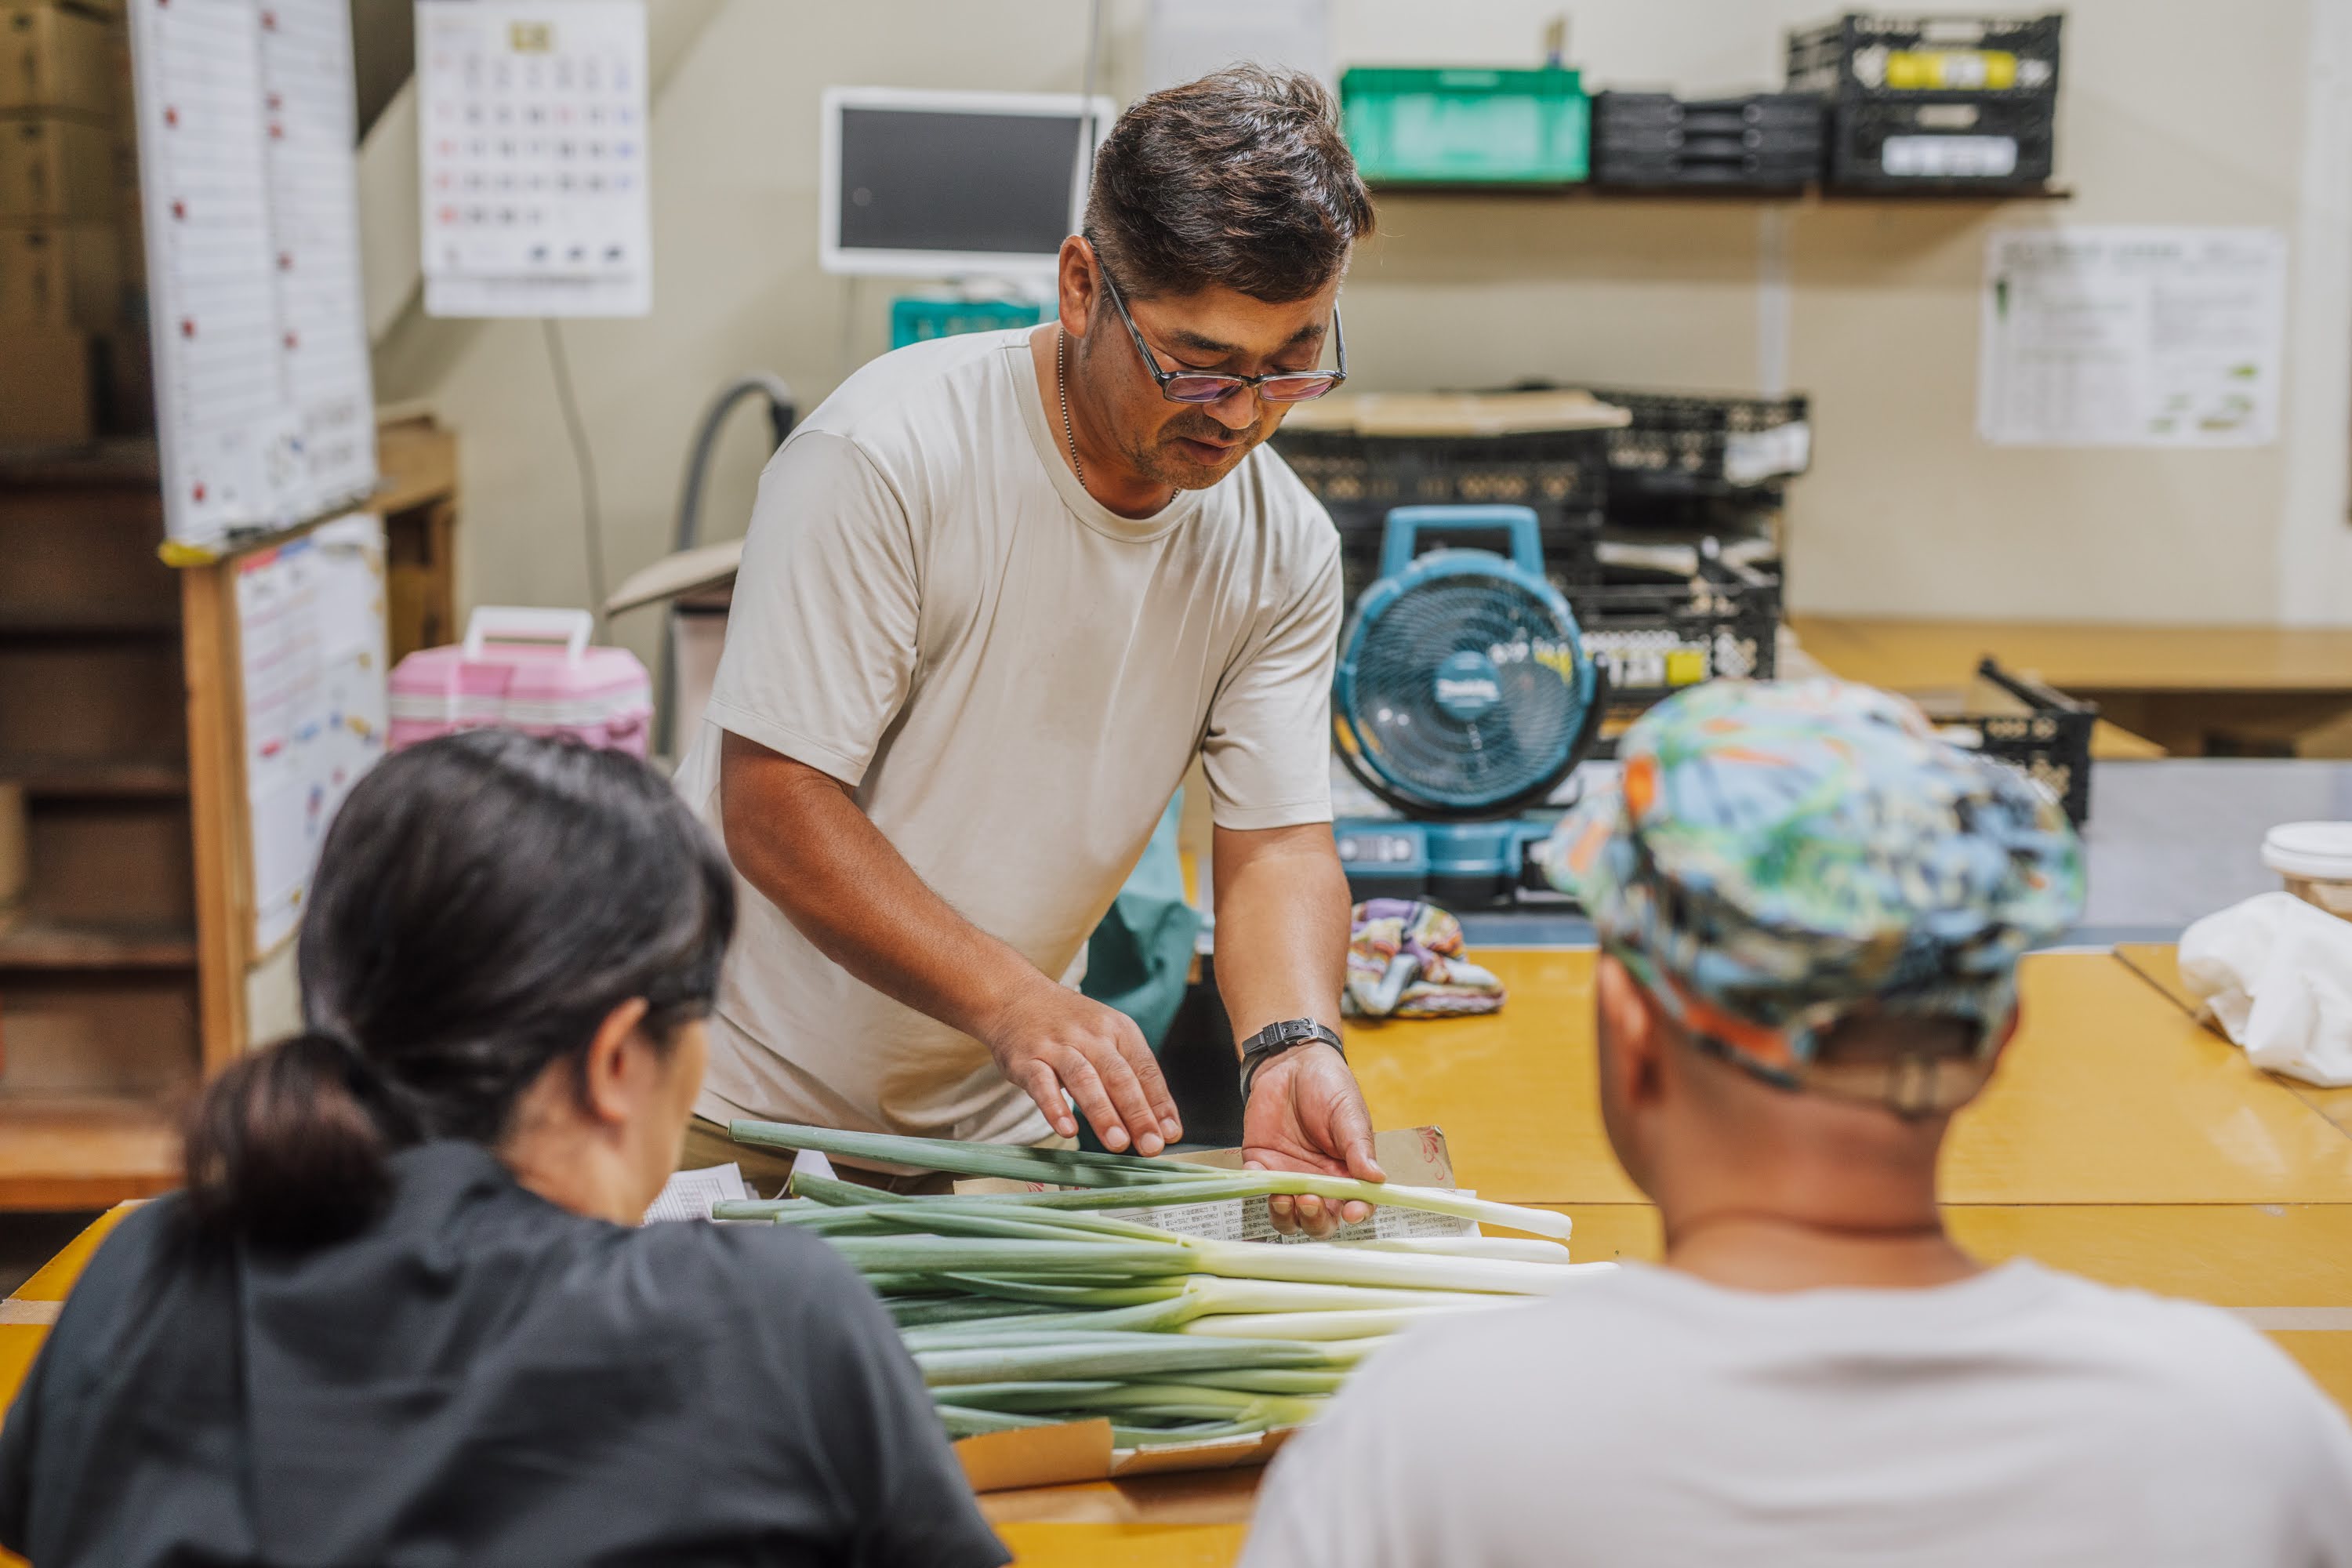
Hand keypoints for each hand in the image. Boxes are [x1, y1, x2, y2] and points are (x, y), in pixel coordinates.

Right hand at [980, 977, 1182, 1154]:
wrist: (1012, 995)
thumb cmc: (1068, 1026)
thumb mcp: (1105, 1037)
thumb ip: (1131, 1076)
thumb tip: (1160, 1123)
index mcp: (1118, 1030)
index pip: (1146, 1069)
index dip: (1160, 1103)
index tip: (1171, 1134)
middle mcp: (1091, 1035)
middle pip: (1119, 1076)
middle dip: (1138, 1113)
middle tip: (1151, 1146)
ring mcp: (1057, 1046)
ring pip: (1084, 1079)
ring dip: (1103, 1113)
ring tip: (1118, 1143)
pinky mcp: (1026, 1059)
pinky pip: (1042, 1084)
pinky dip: (1055, 1107)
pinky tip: (1067, 1130)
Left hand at [1243, 1043, 1383, 1237]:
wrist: (1291, 1062)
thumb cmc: (1328, 1086)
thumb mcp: (1348, 1113)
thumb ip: (1358, 1147)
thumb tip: (1377, 1179)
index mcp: (1348, 1173)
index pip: (1356, 1204)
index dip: (1355, 1213)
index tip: (1351, 1211)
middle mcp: (1319, 1183)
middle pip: (1319, 1220)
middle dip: (1314, 1219)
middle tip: (1309, 1201)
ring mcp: (1289, 1176)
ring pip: (1286, 1216)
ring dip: (1284, 1215)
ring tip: (1282, 1197)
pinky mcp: (1261, 1164)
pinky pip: (1257, 1186)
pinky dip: (1256, 1185)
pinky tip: (1258, 1168)